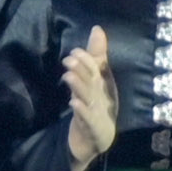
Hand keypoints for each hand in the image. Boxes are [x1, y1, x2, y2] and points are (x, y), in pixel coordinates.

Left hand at [60, 24, 120, 168]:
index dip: (87, 61)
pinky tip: (73, 104)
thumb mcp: (94, 81)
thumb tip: (97, 28)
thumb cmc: (95, 106)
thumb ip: (95, 57)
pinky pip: (88, 120)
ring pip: (89, 99)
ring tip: (68, 76)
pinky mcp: (94, 130)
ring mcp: (99, 114)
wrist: (94, 142)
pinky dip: (82, 112)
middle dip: (83, 70)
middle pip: (92, 82)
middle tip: (69, 58)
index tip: (75, 52)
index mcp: (104, 85)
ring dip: (80, 87)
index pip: (97, 70)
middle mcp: (103, 98)